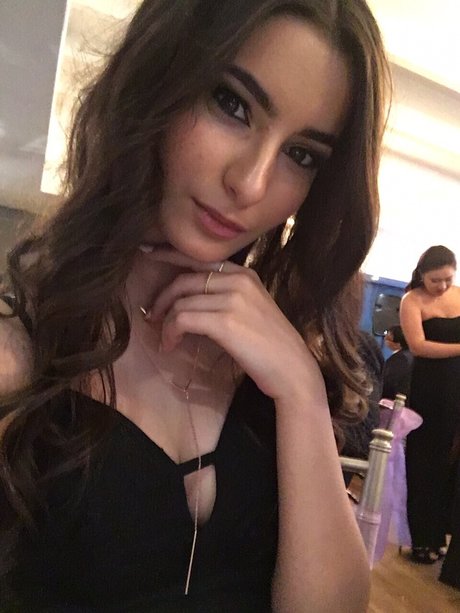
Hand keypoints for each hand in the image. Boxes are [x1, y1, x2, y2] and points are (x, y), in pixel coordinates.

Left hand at [141, 247, 323, 401]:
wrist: (293, 370)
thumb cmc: (270, 346)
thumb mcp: (250, 309)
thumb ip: (225, 296)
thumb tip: (188, 300)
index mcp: (244, 274)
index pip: (199, 258)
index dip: (169, 255)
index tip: (148, 254)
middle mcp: (238, 280)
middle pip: (184, 279)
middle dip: (162, 297)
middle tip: (153, 316)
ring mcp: (232, 299)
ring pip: (181, 302)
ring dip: (166, 322)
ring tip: (166, 339)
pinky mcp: (225, 322)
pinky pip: (183, 319)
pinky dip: (171, 332)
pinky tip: (171, 345)